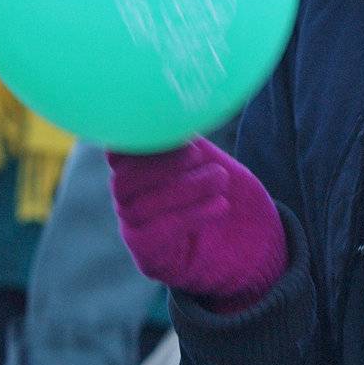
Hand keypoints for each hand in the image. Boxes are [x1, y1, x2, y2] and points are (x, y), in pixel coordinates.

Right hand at [108, 137, 286, 305]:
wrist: (245, 239)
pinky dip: (191, 215)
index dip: (137, 139)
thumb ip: (185, 136)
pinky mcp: (149, 256)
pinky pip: (157, 235)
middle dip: (161, 165)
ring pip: (140, 208)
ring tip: (220, 178)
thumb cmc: (219, 187)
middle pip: (123, 181)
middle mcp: (127, 199)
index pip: (118, 153)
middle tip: (199, 155)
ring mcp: (134, 229)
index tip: (173, 129)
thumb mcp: (205, 154)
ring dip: (184, 188)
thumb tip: (181, 109)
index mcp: (136, 167)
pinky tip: (220, 204)